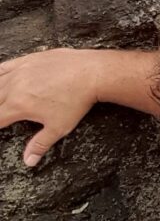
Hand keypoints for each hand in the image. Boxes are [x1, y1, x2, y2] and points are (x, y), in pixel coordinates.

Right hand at [0, 49, 98, 166]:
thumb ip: (40, 144)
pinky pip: (5, 65)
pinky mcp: (28, 59)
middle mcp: (14, 87)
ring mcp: (20, 71)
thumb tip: (29, 161)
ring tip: (0, 101)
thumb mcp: (58, 128)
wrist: (91, 73)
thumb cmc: (76, 100)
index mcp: (18, 106)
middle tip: (1, 114)